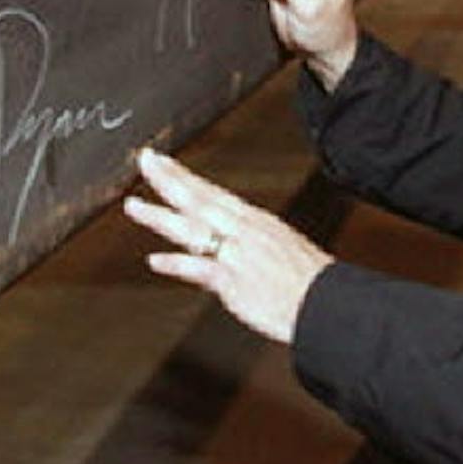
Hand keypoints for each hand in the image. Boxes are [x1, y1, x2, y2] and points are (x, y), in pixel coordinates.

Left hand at [124, 146, 331, 343]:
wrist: (329, 303)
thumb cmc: (311, 281)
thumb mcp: (281, 249)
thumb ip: (250, 243)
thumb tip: (228, 243)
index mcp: (255, 221)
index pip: (211, 192)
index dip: (183, 176)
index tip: (161, 162)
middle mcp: (244, 232)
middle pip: (199, 200)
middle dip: (168, 179)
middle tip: (144, 160)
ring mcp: (238, 255)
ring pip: (193, 228)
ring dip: (160, 216)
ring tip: (134, 206)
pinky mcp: (235, 282)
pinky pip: (200, 269)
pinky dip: (176, 264)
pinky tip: (155, 260)